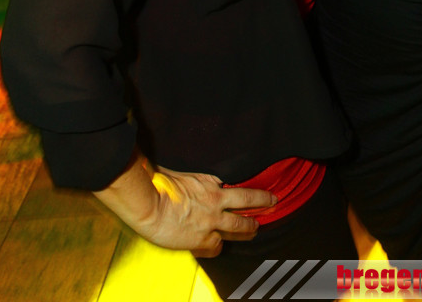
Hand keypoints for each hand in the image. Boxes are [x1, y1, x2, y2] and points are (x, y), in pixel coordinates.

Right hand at [96, 164, 277, 255]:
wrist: (149, 204)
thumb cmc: (158, 184)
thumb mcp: (181, 173)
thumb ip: (195, 179)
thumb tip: (198, 180)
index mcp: (210, 184)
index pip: (236, 188)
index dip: (252, 192)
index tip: (263, 193)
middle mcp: (215, 202)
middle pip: (246, 204)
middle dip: (261, 205)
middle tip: (272, 205)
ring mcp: (211, 223)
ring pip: (238, 228)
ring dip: (248, 230)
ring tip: (255, 230)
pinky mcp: (202, 240)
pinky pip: (217, 247)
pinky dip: (218, 247)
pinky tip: (220, 247)